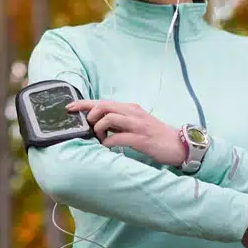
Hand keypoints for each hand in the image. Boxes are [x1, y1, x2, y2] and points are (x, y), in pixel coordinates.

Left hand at [67, 99, 185, 166]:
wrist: (179, 145)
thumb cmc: (154, 135)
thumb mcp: (135, 124)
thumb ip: (119, 122)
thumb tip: (98, 125)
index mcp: (130, 108)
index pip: (103, 101)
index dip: (84, 103)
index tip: (69, 107)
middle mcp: (133, 113)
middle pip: (104, 106)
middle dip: (90, 115)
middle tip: (88, 126)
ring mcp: (137, 125)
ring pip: (109, 119)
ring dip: (99, 129)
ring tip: (100, 138)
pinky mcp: (142, 139)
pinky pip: (119, 138)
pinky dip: (109, 142)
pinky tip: (108, 146)